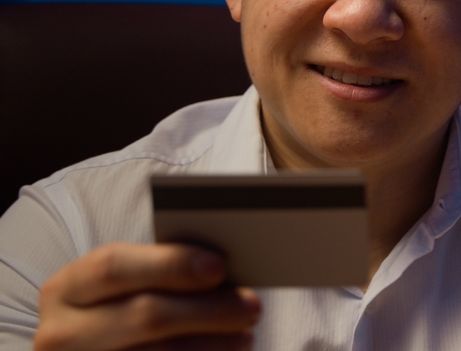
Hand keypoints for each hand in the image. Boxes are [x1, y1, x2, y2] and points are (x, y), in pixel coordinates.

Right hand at [34, 242, 259, 350]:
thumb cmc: (118, 313)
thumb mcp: (121, 289)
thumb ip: (157, 273)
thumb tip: (219, 268)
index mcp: (66, 290)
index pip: (113, 268)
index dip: (170, 265)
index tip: (218, 267)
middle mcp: (62, 335)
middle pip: (144, 316)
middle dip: (207, 310)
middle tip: (251, 306)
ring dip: (211, 345)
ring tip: (245, 335)